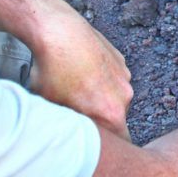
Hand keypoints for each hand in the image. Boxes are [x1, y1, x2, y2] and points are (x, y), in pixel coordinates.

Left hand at [28, 2, 133, 138]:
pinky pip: (112, 78)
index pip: (118, 142)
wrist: (59, 31)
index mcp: (111, 113)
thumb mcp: (52, 110)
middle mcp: (124, 96)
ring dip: (100, 98)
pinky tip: (79, 72)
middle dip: (98, 120)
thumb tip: (64, 139)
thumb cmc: (52, 70)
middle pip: (115, 119)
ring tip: (75, 88)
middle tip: (76, 114)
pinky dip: (100, 79)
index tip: (89, 143)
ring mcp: (123, 75)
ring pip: (113, 97)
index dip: (103, 145)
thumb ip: (67, 130)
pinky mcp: (119, 59)